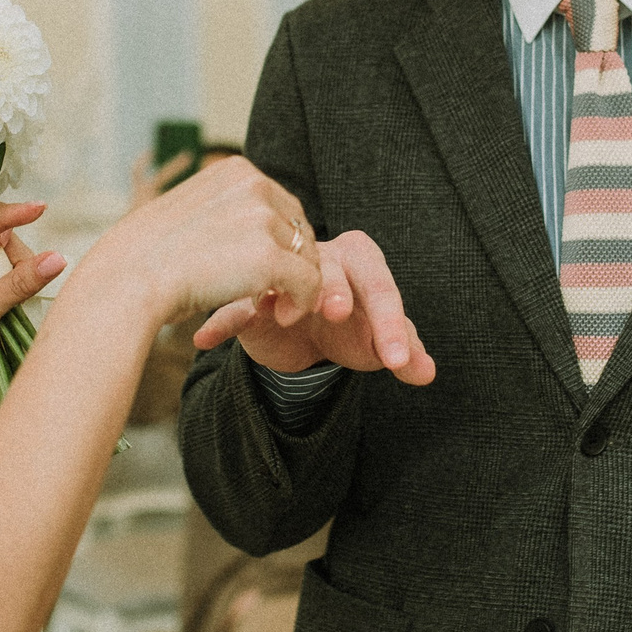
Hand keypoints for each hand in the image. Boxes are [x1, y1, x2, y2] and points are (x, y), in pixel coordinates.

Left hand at [0, 203, 63, 439]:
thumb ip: (16, 284)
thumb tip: (57, 258)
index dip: (6, 217)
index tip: (38, 207)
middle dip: (10, 252)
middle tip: (23, 275)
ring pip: (1, 257)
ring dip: (16, 271)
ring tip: (14, 301)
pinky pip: (5, 277)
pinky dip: (17, 283)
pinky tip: (23, 295)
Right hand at [78, 157, 323, 333]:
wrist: (127, 281)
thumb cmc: (147, 256)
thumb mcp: (189, 210)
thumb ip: (225, 209)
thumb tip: (253, 227)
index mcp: (236, 169)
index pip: (281, 204)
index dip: (278, 241)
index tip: (260, 269)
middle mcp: (254, 184)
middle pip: (300, 227)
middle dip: (292, 262)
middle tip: (273, 293)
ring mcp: (262, 219)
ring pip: (308, 256)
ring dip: (295, 284)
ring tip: (272, 306)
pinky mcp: (269, 257)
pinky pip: (309, 283)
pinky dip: (302, 303)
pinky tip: (281, 316)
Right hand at [193, 230, 435, 384]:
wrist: (307, 337)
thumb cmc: (351, 330)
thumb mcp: (379, 344)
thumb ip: (405, 354)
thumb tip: (427, 374)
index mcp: (360, 260)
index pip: (379, 284)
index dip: (390, 321)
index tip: (396, 361)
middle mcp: (319, 258)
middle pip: (329, 267)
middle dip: (333, 287)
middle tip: (338, 314)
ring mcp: (280, 276)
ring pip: (278, 276)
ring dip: (278, 293)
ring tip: (283, 317)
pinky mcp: (247, 300)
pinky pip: (232, 306)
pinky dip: (221, 321)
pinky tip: (204, 339)